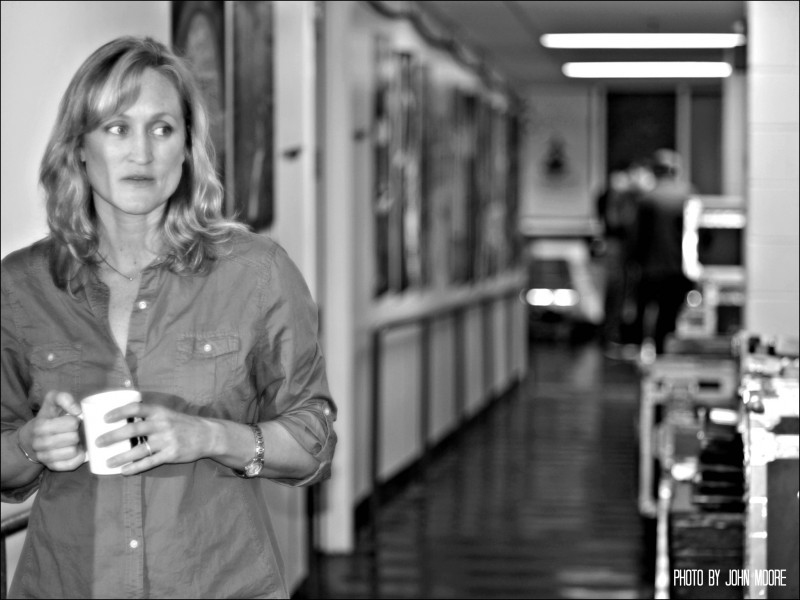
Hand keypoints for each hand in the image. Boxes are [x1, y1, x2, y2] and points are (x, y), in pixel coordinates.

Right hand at [21, 391, 84, 470]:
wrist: (33, 437)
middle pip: (74, 438)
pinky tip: (76, 451)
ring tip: (75, 441)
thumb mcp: (53, 401)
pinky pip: (71, 464)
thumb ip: (64, 398)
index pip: (71, 423)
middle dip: (79, 432)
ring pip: (72, 452)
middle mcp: (39, 442)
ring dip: (78, 445)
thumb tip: (77, 410)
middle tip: (76, 431)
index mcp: (40, 426)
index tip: (73, 419)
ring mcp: (44, 456)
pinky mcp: (51, 467)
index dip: (76, 420)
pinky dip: (78, 458)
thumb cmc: (49, 416)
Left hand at [97, 402, 212, 474]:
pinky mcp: (171, 455)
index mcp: (160, 411)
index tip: (104, 418)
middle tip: (98, 442)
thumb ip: (150, 416)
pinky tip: (124, 471)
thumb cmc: (183, 424)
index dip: (119, 412)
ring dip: (120, 456)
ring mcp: (167, 441)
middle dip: (113, 436)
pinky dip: (135, 468)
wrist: (207, 435)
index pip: (136, 408)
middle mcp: (162, 424)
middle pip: (132, 429)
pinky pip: (149, 462)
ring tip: (108, 462)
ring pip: (138, 450)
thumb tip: (123, 419)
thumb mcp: (168, 414)